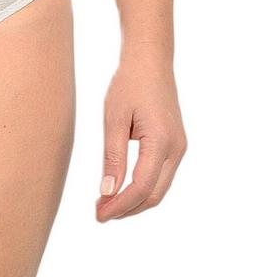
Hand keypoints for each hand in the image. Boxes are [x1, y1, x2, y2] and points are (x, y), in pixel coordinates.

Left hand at [97, 54, 186, 220]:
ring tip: (106, 203)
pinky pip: (161, 176)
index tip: (98, 215)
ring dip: (134, 201)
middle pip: (154, 195)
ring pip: (159, 188)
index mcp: (161, 141)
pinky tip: (121, 188)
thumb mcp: (113, 118)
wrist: (150, 61)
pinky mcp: (175, 145)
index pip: (142, 187)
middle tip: (99, 214)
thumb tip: (107, 192)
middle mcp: (176, 149)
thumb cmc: (128, 85)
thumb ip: (112, 157)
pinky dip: (142, 188)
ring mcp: (179, 148)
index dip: (120, 205)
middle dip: (127, 209)